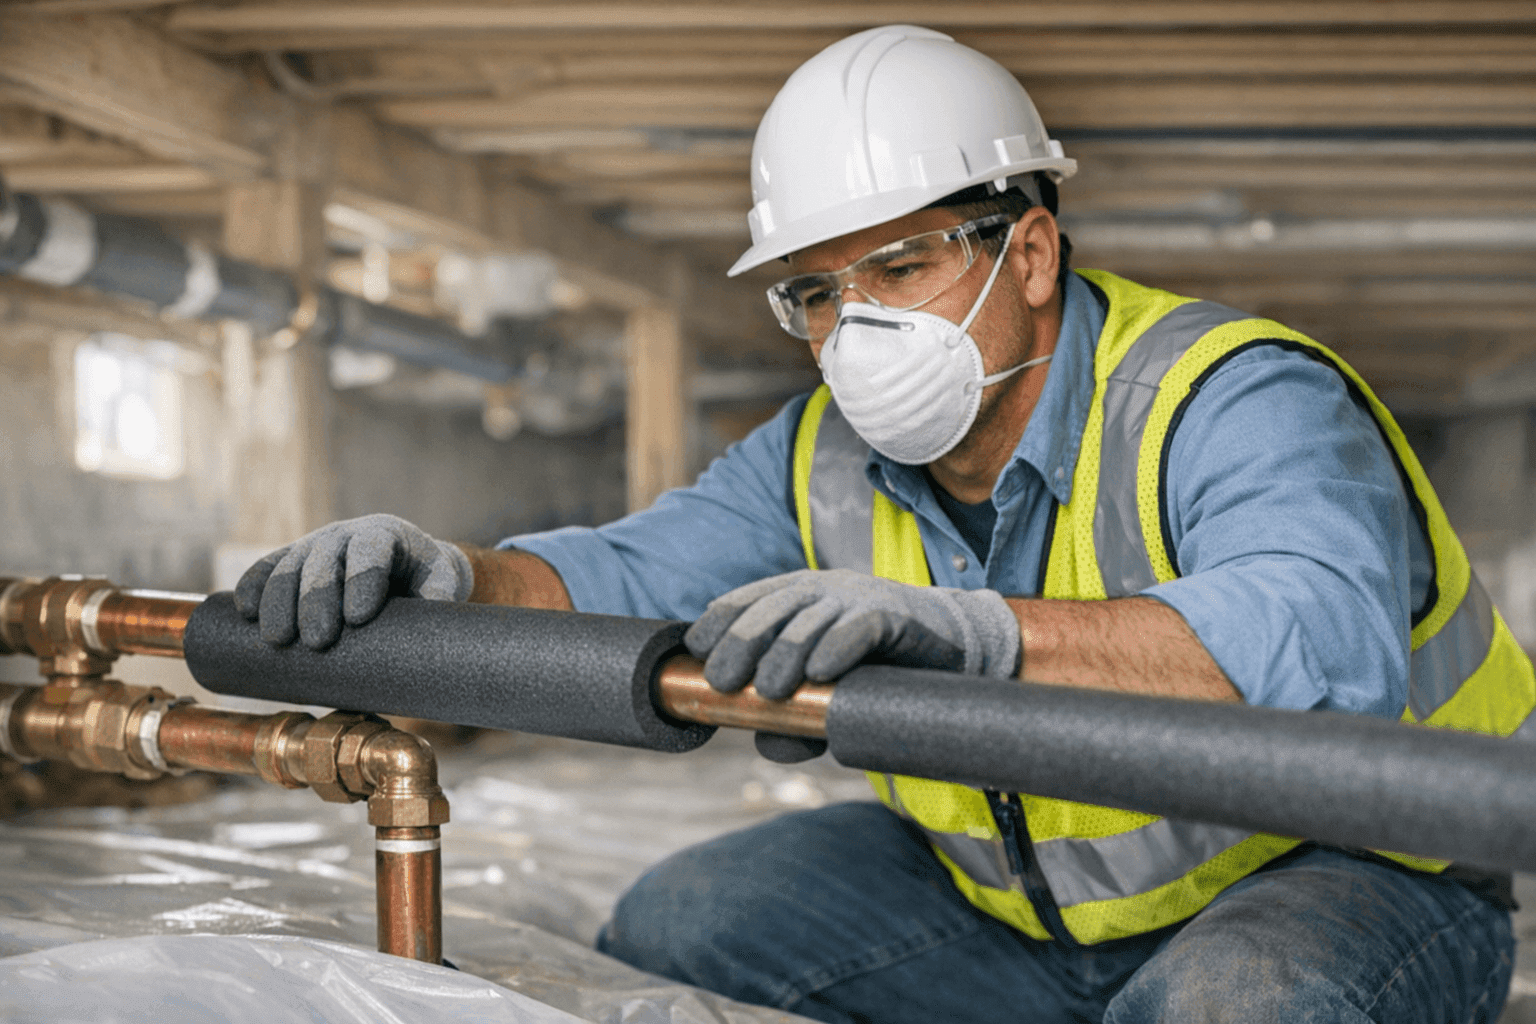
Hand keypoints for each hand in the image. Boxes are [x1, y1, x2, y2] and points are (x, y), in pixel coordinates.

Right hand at [234, 514, 472, 649]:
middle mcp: (345, 536)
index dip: (363, 580)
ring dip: (279, 602)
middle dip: (317, 601)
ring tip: (278, 640)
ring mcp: (313, 546)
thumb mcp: (440, 584)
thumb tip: (433, 623)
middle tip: (319, 641)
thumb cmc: (424, 579)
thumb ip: (439, 599)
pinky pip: (267, 568)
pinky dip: (254, 587)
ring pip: (290, 565)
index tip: (359, 617)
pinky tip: (246, 612)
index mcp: (385, 535)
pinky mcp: (291, 560)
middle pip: (324, 561)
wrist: (404, 566)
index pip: (371, 550)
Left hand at [684, 570, 1019, 760]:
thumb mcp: (832, 697)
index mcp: (798, 597)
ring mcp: (858, 599)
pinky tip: (821, 671)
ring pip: (808, 619)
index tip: (697, 653)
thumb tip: (765, 744)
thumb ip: (799, 721)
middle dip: (740, 643)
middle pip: (769, 610)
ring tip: (769, 690)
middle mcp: (823, 590)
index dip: (717, 623)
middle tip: (722, 681)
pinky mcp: (894, 615)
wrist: (955, 648)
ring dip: (783, 653)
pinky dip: (837, 647)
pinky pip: (859, 626)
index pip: (746, 600)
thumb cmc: (881, 671)